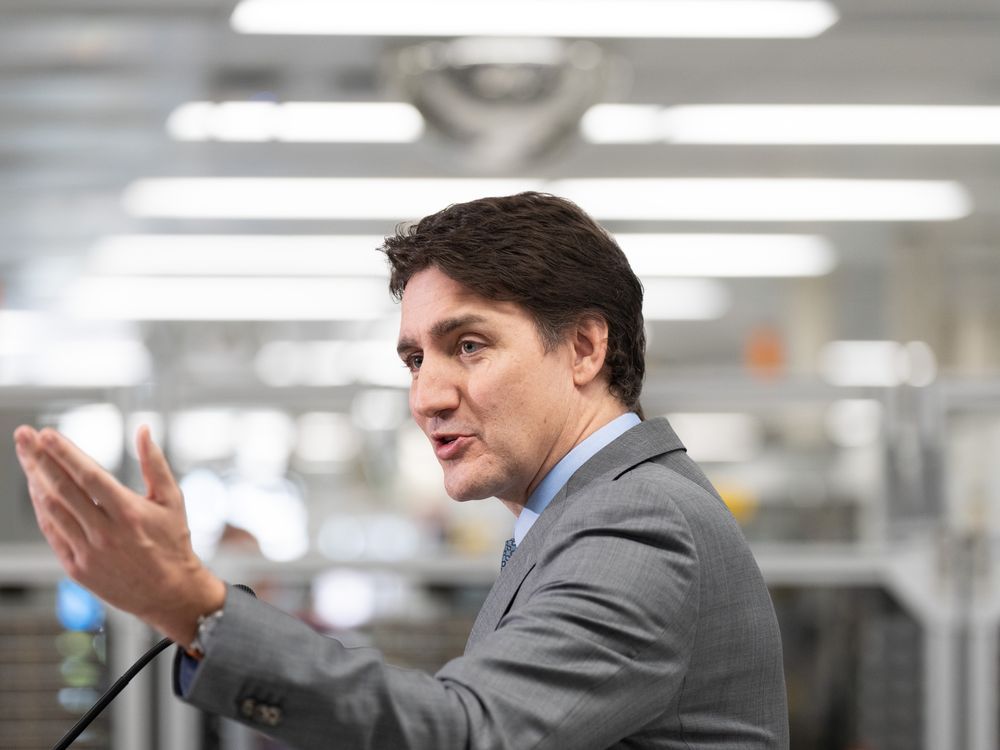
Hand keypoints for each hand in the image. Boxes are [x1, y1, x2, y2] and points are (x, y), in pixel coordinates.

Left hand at [13, 424, 225, 644]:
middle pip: (62, 488)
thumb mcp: (172, 500)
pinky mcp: (76, 568)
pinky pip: (52, 532)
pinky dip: (42, 509)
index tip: (46, 434)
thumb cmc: (173, 542)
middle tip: (24, 435)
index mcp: (129, 512)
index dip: (65, 453)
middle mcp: (105, 532)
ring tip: (26, 457)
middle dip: (39, 459)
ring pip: (51, 510)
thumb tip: (142, 430)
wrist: (170, 593)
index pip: (88, 475)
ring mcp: (87, 552)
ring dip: (35, 480)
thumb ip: (154, 463)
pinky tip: (37, 489)